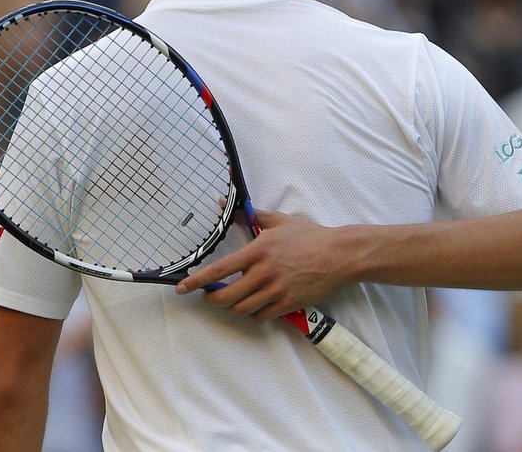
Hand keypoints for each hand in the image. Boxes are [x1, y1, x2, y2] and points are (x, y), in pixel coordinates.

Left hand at [175, 211, 350, 321]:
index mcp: (258, 251)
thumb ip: (253, 216)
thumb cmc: (310, 236)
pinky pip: (262, 316)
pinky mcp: (288, 303)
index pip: (219, 269)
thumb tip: (229, 205)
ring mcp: (276, 290)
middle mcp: (264, 273)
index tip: (182, 289)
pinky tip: (257, 305)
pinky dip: (255, 314)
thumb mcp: (280, 221)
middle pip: (226, 297)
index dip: (197, 281)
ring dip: (235, 307)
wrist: (339, 255)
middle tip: (212, 296)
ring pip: (243, 309)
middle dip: (214, 300)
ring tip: (236, 299)